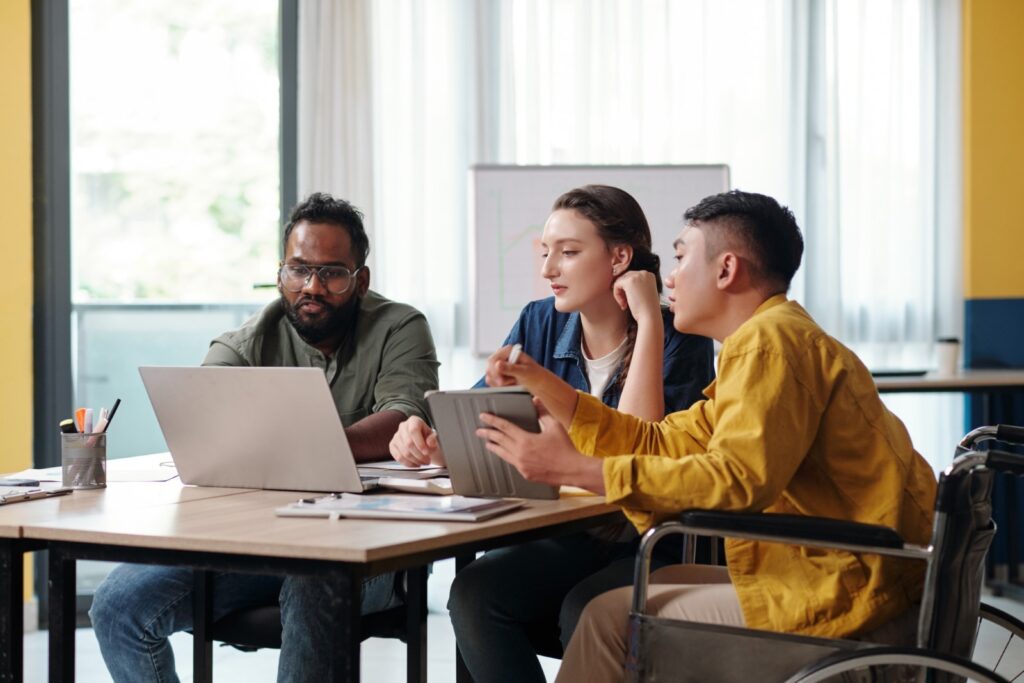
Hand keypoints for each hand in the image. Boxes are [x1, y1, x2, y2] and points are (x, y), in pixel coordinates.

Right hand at [388, 416, 444, 466]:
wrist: (424, 445)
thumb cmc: (429, 440)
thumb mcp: (434, 438)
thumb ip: (433, 439)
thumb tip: (430, 442)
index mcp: (414, 421)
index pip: (414, 430)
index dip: (420, 443)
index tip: (426, 452)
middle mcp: (403, 426)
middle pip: (408, 443)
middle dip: (419, 455)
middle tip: (427, 460)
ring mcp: (396, 436)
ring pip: (403, 452)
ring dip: (415, 460)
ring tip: (423, 463)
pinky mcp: (392, 445)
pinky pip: (398, 457)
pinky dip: (408, 463)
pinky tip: (415, 464)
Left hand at [475, 399, 605, 492]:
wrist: (572, 469)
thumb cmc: (565, 448)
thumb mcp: (554, 426)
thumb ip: (543, 412)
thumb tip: (536, 400)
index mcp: (525, 440)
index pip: (504, 427)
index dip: (492, 421)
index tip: (483, 417)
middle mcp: (520, 453)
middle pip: (499, 441)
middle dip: (488, 434)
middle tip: (479, 430)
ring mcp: (521, 465)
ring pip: (503, 454)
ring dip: (494, 447)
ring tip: (488, 443)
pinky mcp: (526, 474)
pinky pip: (512, 463)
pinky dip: (506, 456)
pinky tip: (505, 455)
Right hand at [484, 345, 546, 390]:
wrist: (538, 382)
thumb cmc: (535, 375)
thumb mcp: (524, 372)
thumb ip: (511, 368)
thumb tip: (498, 364)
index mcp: (509, 350)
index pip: (493, 360)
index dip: (495, 371)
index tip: (501, 381)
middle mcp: (502, 356)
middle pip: (489, 367)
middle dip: (498, 378)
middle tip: (508, 383)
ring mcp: (499, 364)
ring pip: (489, 375)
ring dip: (499, 383)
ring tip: (513, 381)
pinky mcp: (497, 373)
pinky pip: (491, 380)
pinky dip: (499, 385)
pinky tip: (509, 384)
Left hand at [612, 271, 661, 324]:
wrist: (649, 316)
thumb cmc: (646, 309)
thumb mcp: (643, 293)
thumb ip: (636, 286)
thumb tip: (620, 282)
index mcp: (649, 275)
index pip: (632, 276)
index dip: (628, 289)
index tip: (630, 300)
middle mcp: (644, 273)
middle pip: (625, 277)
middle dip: (623, 290)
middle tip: (626, 303)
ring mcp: (637, 276)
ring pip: (620, 281)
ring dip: (619, 293)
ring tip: (624, 304)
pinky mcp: (629, 281)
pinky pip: (616, 284)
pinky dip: (617, 295)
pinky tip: (623, 304)